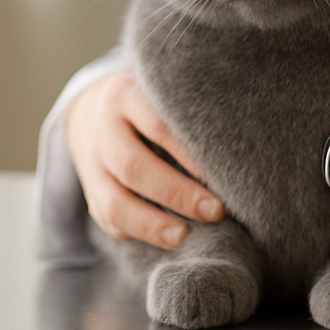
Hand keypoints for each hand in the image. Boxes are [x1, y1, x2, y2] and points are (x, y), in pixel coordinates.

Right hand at [64, 69, 225, 249]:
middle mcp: (104, 130)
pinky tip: (166, 239)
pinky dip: (136, 233)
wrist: (90, 109)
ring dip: (152, 224)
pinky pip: (107, 219)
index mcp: (126, 95)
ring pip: (114, 202)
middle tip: (216, 210)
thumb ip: (188, 107)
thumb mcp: (162, 90)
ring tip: (185, 236)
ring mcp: (91, 165)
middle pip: (133, 167)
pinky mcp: (91, 193)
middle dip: (177, 194)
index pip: (157, 124)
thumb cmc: (149, 101)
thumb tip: (238, 143)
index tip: (222, 171)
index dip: (189, 151)